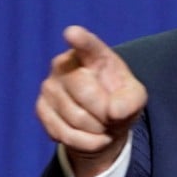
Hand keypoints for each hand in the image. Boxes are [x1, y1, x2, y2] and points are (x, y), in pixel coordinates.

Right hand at [35, 26, 146, 176]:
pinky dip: (86, 143)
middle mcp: (64, 64)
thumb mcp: (135, 98)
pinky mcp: (41, 109)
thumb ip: (131, 101)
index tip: (72, 33)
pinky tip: (92, 136)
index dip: (80, 39)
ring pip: (76, 117)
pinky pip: (65, 134)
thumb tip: (114, 111)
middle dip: (104, 112)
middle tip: (112, 116)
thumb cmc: (119, 102)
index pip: (87, 45)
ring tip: (103, 125)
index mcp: (93, 54)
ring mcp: (49, 86)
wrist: (102, 124)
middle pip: (85, 91)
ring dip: (97, 130)